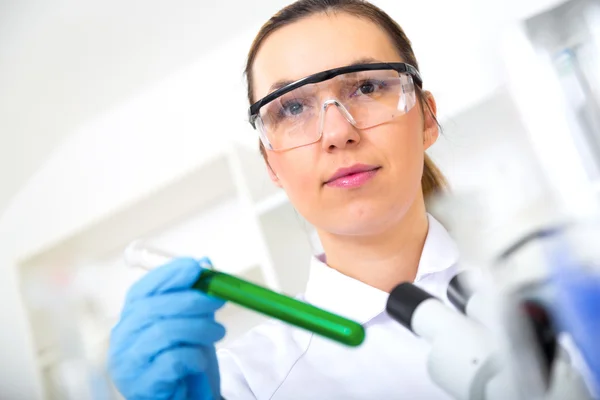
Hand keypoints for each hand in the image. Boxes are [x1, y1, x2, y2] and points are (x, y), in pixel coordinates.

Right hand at [109, 258, 225, 398]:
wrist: (186, 398)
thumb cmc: (184, 359)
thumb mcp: (192, 322)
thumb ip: (195, 294)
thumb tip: (205, 261)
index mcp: (131, 317)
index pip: (143, 289)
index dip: (170, 275)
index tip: (197, 267)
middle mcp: (122, 337)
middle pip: (153, 308)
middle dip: (191, 300)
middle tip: (218, 301)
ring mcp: (128, 362)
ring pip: (164, 332)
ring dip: (199, 328)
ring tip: (218, 333)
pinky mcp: (142, 384)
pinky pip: (172, 360)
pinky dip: (194, 356)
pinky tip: (200, 360)